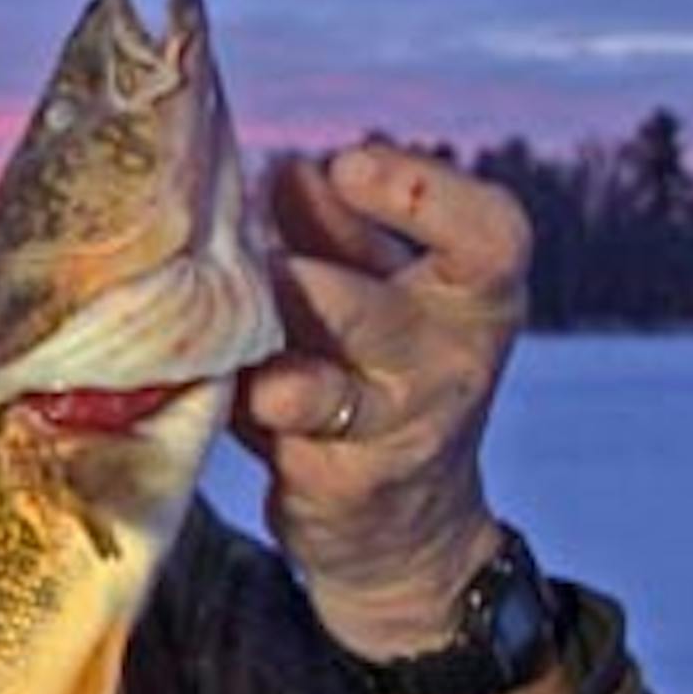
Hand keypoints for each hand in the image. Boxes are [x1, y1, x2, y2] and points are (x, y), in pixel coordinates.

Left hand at [232, 142, 531, 656]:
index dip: (422, 192)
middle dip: (309, 288)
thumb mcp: (382, 293)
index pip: (489, 236)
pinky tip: (203, 381)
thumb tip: (287, 167)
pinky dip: (230, 405)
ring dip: (262, 363)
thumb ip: (336, 232)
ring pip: (320, 394)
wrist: (407, 532)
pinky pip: (269, 439)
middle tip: (255, 260)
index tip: (346, 160)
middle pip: (383, 319)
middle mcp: (449, 367)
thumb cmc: (386, 377)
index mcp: (476, 300)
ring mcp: (393, 436)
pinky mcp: (336, 489)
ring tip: (227, 340)